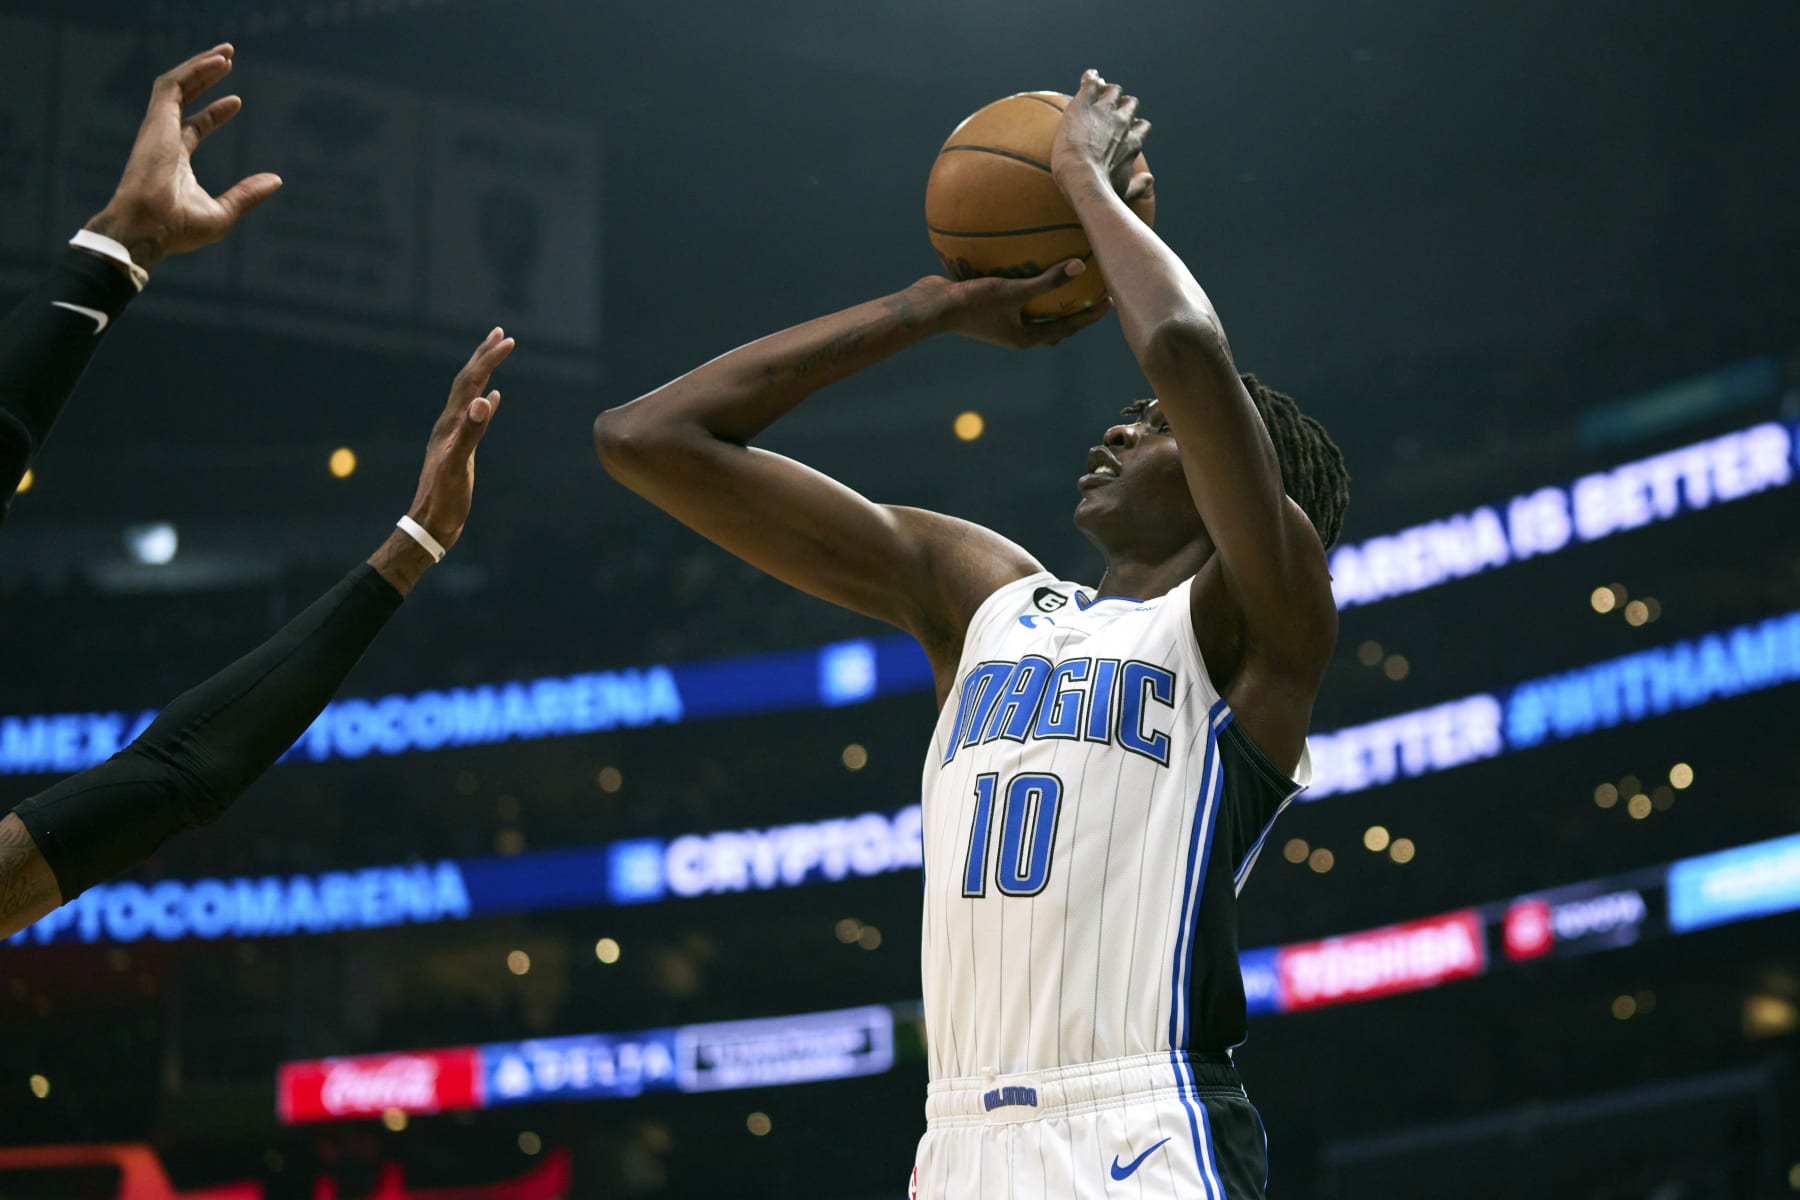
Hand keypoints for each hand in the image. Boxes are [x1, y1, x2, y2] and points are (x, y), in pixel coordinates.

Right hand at [83, 44, 282, 272]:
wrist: (149, 227)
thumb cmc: (178, 228)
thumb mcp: (223, 212)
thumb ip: (247, 194)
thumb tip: (276, 180)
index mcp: (174, 160)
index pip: (194, 127)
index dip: (214, 113)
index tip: (236, 101)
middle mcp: (163, 140)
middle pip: (183, 98)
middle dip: (204, 77)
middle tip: (227, 60)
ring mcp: (158, 128)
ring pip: (177, 85)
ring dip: (200, 66)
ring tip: (225, 53)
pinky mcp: (156, 120)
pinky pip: (173, 84)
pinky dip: (194, 70)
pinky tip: (217, 61)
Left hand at [405, 328, 515, 554]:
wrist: (430, 525)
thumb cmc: (444, 500)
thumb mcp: (458, 466)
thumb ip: (471, 433)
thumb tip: (484, 399)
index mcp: (449, 424)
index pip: (470, 382)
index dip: (487, 359)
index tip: (507, 340)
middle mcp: (449, 423)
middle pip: (466, 381)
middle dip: (483, 356)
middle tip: (500, 334)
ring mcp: (453, 435)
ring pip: (469, 394)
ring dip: (482, 373)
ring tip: (494, 356)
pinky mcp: (459, 447)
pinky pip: (473, 414)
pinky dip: (484, 401)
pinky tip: (492, 399)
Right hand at [914, 261, 1112, 349]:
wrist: (932, 308)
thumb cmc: (973, 304)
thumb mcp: (1013, 291)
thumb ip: (1047, 280)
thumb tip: (1080, 266)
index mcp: (1026, 338)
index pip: (1068, 327)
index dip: (1090, 315)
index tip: (1110, 301)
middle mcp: (1016, 333)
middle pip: (1054, 325)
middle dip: (1074, 311)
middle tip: (1093, 293)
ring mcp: (1002, 322)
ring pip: (1035, 312)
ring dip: (1051, 299)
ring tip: (1066, 278)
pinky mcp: (990, 307)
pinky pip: (1017, 296)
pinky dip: (1028, 284)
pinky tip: (1030, 261)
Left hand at [1050, 69, 1152, 203]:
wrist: (1082, 177)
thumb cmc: (1102, 190)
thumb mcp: (1124, 192)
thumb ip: (1139, 186)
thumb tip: (1150, 180)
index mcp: (1133, 142)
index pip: (1141, 127)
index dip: (1134, 126)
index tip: (1126, 130)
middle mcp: (1123, 122)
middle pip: (1130, 104)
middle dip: (1122, 105)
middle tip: (1109, 109)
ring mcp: (1104, 110)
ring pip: (1113, 90)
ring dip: (1107, 91)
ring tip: (1097, 92)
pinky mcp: (1085, 103)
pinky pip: (1091, 82)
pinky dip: (1090, 78)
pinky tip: (1088, 77)